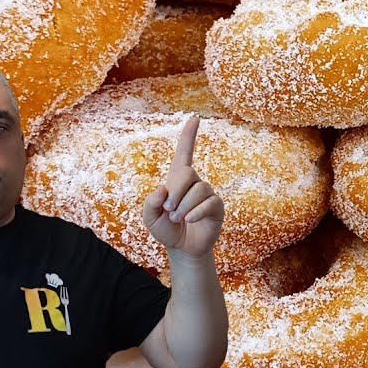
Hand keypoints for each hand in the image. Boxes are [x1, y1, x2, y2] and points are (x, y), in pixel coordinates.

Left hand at [142, 116, 224, 260]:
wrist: (182, 248)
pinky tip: (190, 220)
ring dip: (183, 207)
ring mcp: (207, 193)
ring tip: (178, 219)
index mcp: (177, 179)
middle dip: (176, 192)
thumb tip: (163, 189)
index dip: (189, 135)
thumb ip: (150, 203)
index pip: (184, 152)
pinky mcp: (217, 206)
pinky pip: (209, 203)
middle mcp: (194, 182)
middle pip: (187, 172)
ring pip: (198, 190)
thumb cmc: (166, 229)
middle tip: (169, 211)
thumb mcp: (150, 217)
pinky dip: (196, 212)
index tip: (195, 118)